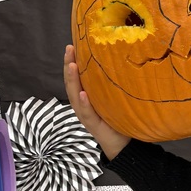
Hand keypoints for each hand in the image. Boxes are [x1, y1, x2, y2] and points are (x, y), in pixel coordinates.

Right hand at [63, 45, 130, 160]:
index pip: (76, 77)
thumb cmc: (118, 119)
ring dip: (73, 80)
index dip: (72, 62)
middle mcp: (83, 104)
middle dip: (69, 66)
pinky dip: (84, 104)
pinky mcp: (94, 125)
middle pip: (72, 83)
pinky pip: (87, 113)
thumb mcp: (114, 97)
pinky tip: (82, 94)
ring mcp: (86, 115)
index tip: (72, 45)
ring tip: (72, 65)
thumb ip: (112, 84)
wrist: (122, 145)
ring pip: (75, 96)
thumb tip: (121, 61)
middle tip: (69, 49)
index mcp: (86, 97)